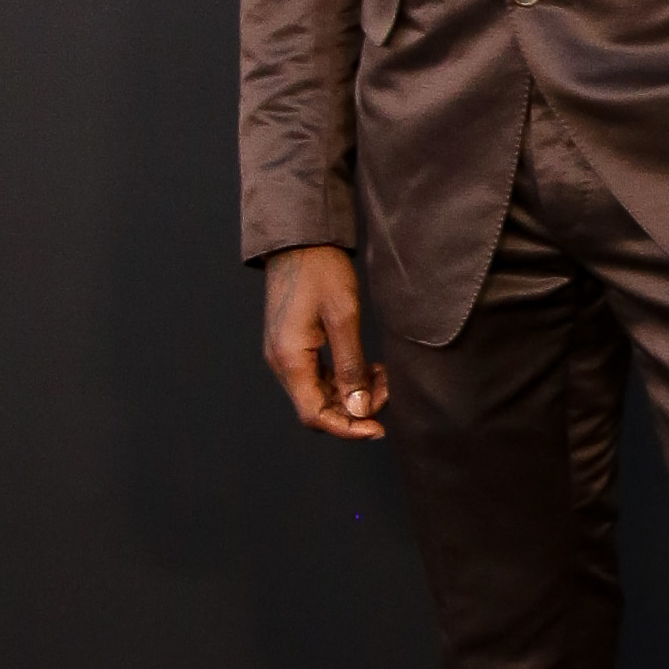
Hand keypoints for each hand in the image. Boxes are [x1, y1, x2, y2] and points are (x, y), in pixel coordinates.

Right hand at [263, 244, 385, 440]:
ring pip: (319, 394)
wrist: (300, 240)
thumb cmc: (321, 271)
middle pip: (317, 409)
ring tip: (381, 374)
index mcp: (290, 360)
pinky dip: (343, 379)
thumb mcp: (344, 318)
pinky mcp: (293, 346)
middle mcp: (282, 363)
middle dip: (355, 409)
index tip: (378, 428)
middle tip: (386, 389)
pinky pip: (318, 376)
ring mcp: (285, 355)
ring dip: (352, 393)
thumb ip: (351, 367)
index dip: (347, 428)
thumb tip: (359, 409)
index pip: (315, 415)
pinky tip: (367, 365)